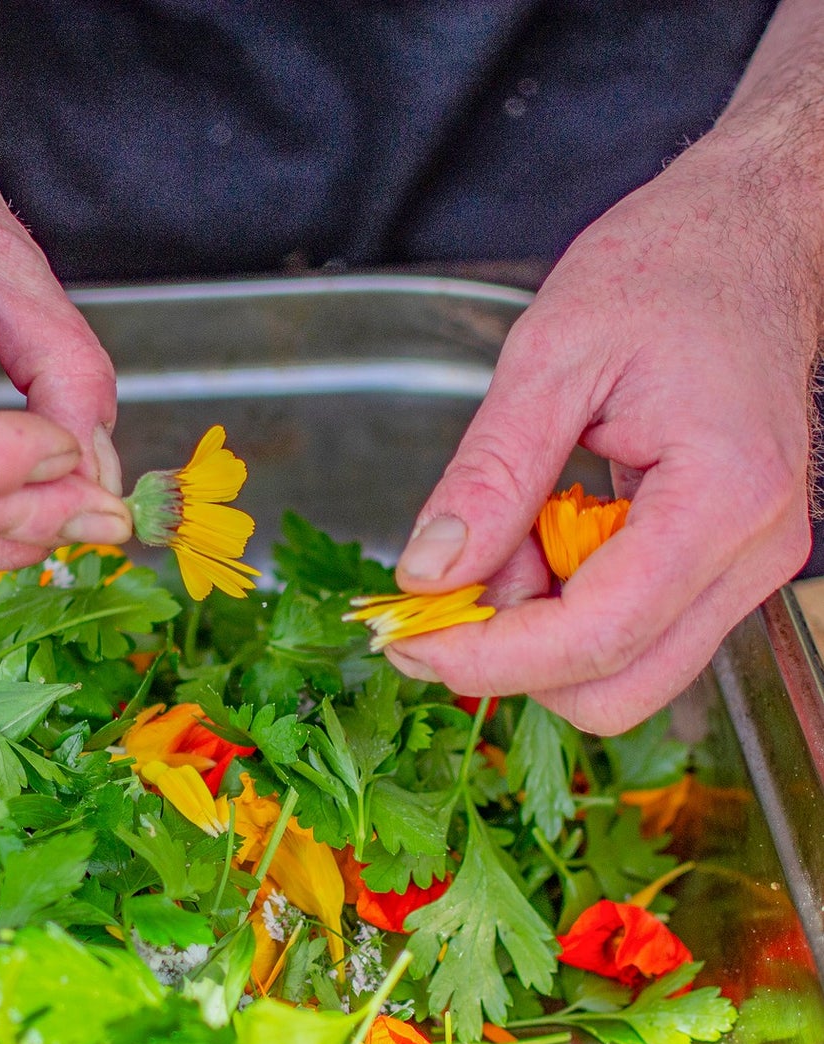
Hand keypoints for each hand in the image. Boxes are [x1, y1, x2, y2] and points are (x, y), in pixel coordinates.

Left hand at [385, 123, 822, 732]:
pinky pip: (631, 635)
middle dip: (508, 661)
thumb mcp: (551, 355)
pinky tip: (536, 537)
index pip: (594, 637)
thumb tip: (428, 576)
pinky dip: (560, 612)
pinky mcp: (721, 568)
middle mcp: (754, 552)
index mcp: (723, 496)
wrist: (749, 241)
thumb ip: (489, 475)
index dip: (486, 658)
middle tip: (438, 598)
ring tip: (500, 539)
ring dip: (533, 637)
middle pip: (614, 688)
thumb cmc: (665, 273)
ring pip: (621, 675)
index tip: (403, 640)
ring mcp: (746, 568)